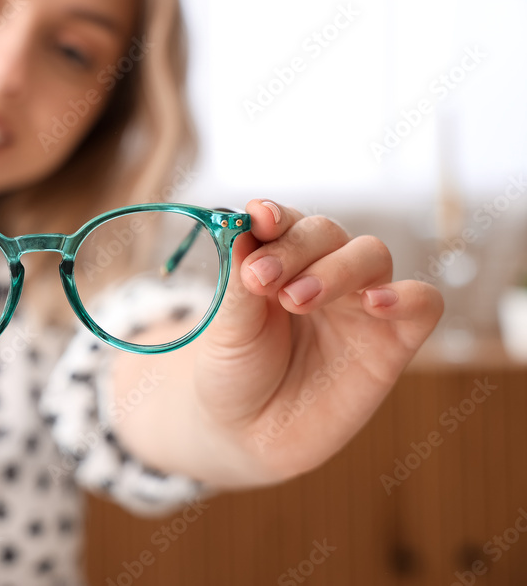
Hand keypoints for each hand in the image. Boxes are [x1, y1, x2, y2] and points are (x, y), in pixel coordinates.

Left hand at [187, 199, 443, 480]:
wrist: (247, 436)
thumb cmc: (233, 373)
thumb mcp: (227, 329)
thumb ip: (239, 280)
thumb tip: (241, 223)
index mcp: (278, 261)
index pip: (286, 222)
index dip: (275, 216)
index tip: (258, 219)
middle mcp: (322, 274)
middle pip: (327, 233)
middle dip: (295, 249)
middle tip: (261, 279)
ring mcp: (359, 306)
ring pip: (372, 256)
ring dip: (337, 269)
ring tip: (295, 300)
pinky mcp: (392, 343)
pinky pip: (423, 304)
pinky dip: (407, 296)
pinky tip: (376, 303)